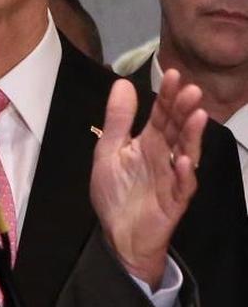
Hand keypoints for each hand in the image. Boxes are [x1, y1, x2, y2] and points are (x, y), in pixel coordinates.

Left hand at [90, 70, 205, 286]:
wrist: (118, 233)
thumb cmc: (115, 192)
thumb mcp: (109, 151)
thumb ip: (117, 120)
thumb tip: (123, 83)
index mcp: (148, 142)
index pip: (161, 114)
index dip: (167, 96)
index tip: (173, 74)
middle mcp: (164, 156)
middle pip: (177, 129)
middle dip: (184, 110)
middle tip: (191, 89)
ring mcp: (172, 177)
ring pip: (186, 152)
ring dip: (192, 135)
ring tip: (197, 115)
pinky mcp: (175, 200)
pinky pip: (183, 186)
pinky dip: (184, 173)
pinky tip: (183, 160)